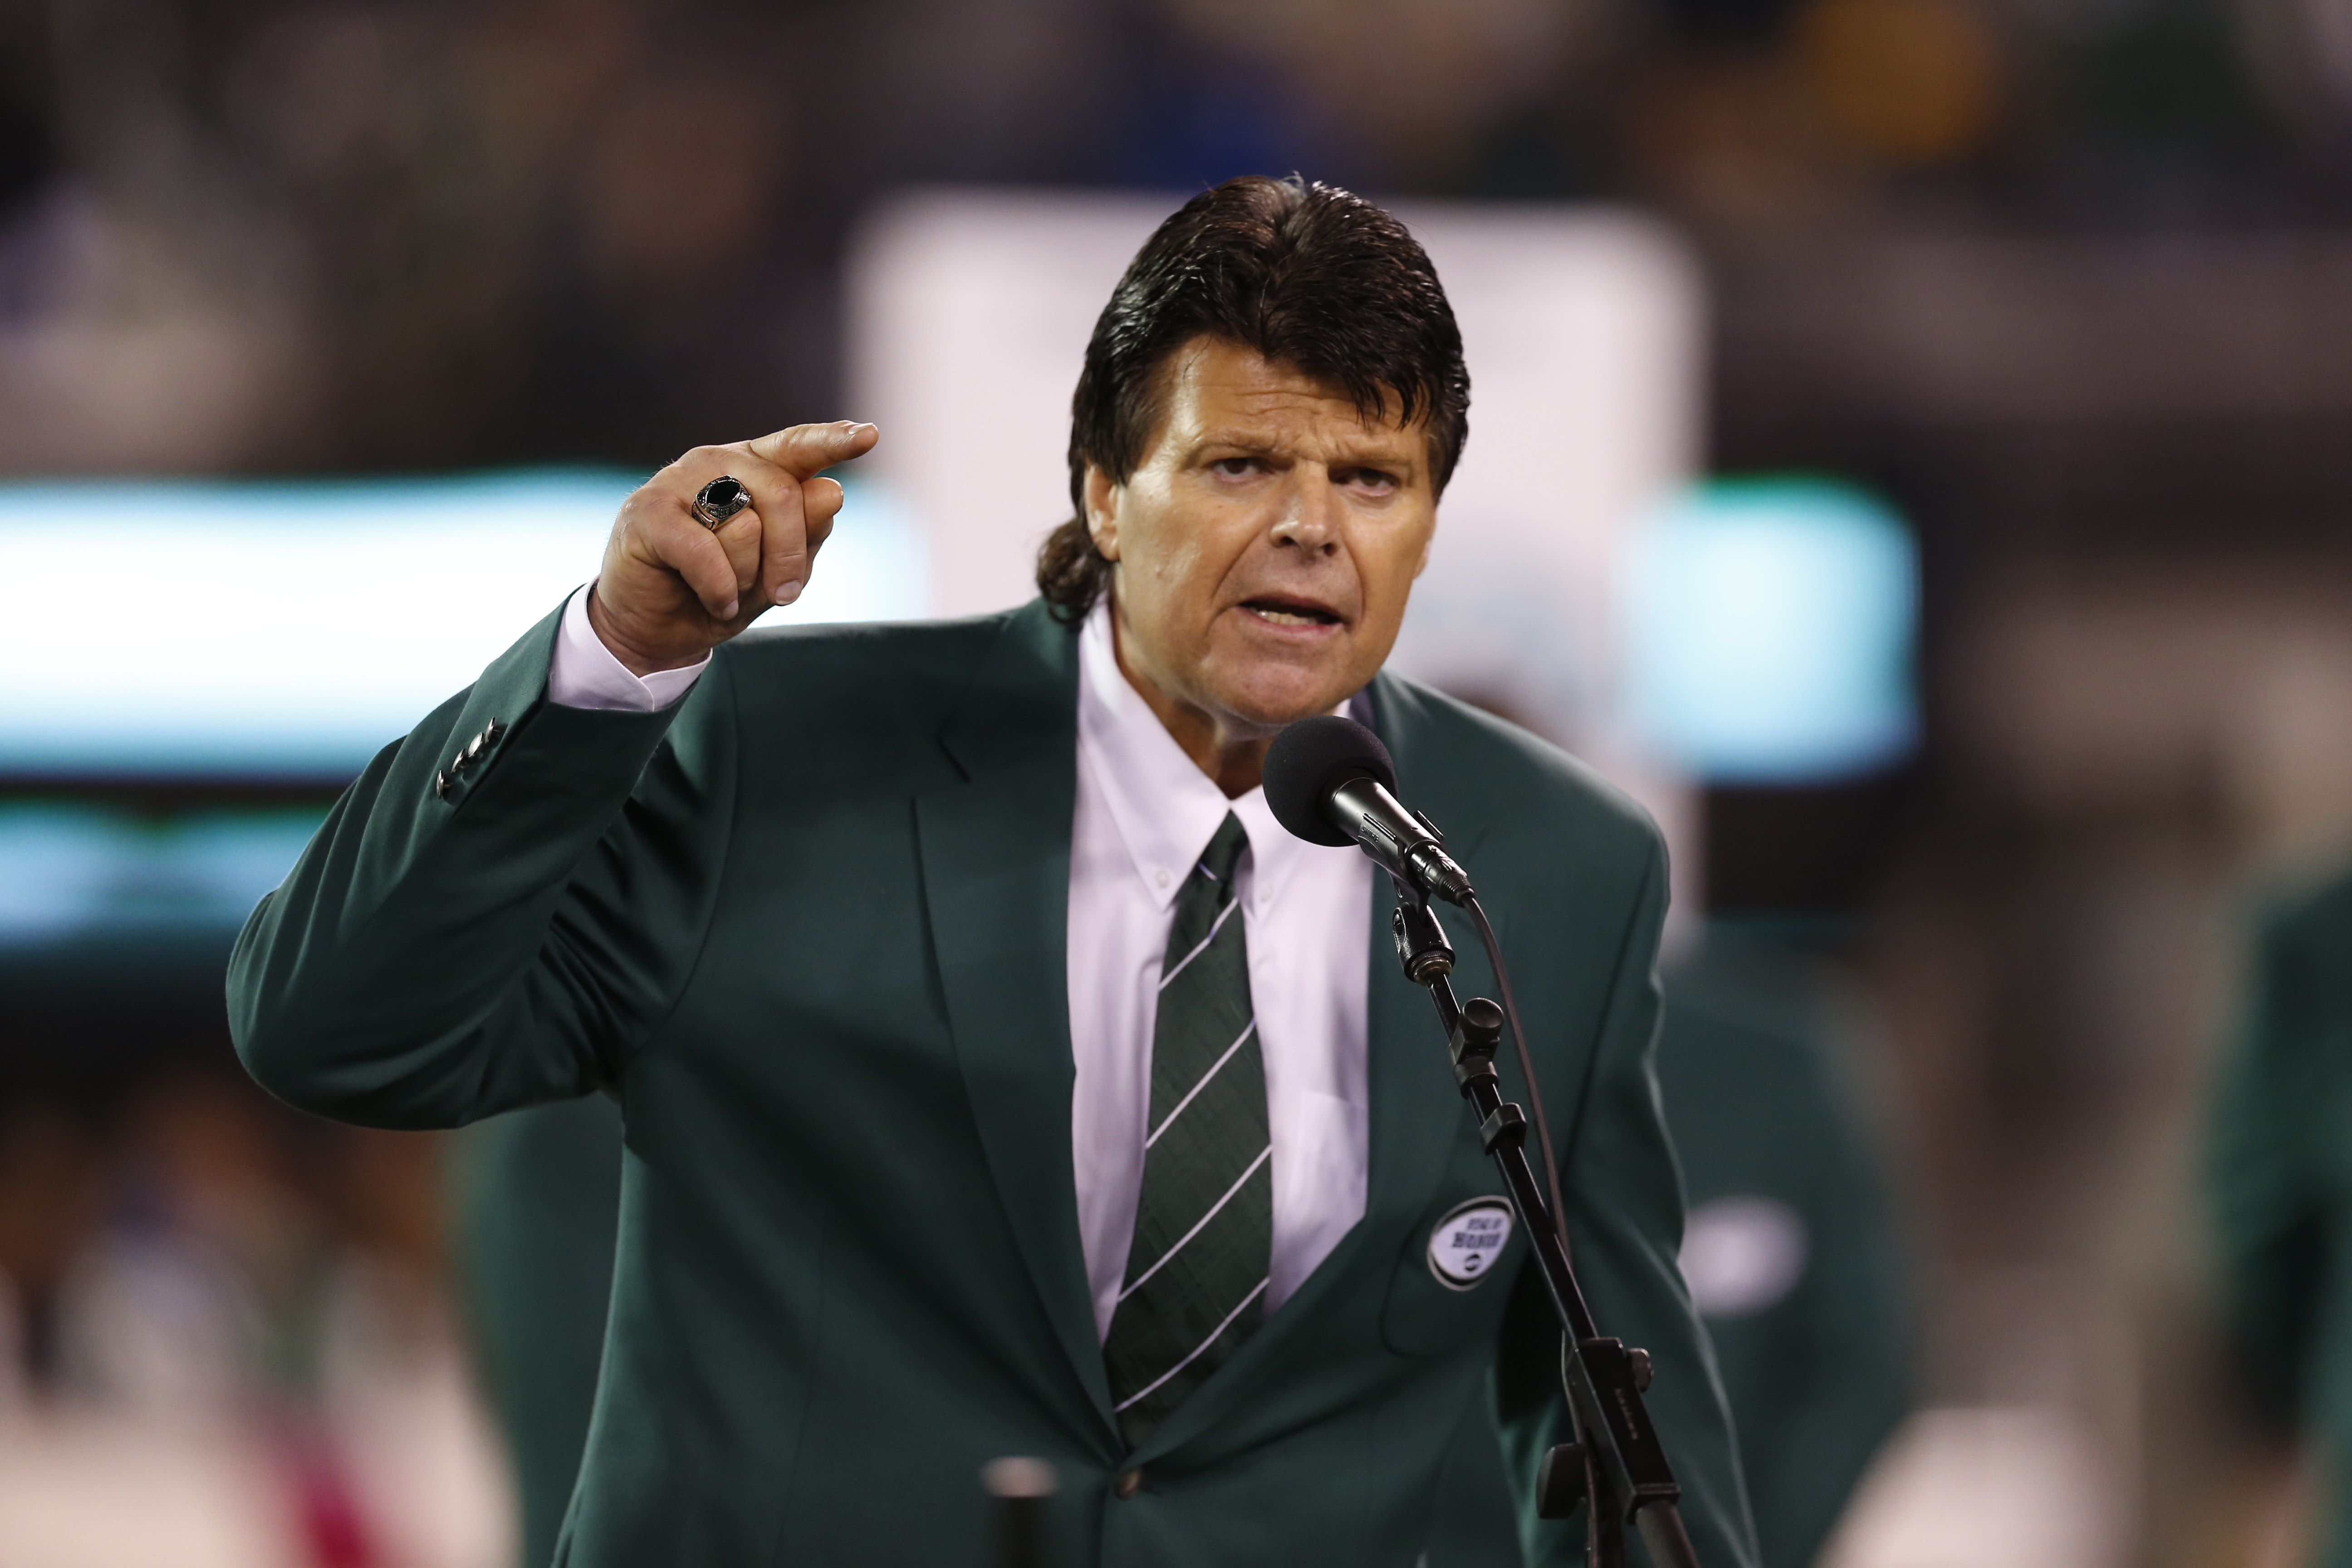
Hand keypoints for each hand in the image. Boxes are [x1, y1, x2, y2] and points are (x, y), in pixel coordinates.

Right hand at [587, 420, 879, 674]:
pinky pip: (706, 552)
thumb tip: (831, 490)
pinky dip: (720, 590)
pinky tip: (714, 600)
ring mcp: (678, 481)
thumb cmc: (724, 592)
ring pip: (745, 525)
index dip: (834, 441)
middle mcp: (717, 463)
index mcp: (755, 468)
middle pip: (784, 494)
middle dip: (790, 554)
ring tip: (728, 589)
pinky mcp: (648, 511)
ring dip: (747, 577)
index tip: (870, 435)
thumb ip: (806, 532)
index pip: (800, 447)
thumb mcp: (779, 570)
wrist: (659, 629)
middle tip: (784, 593)